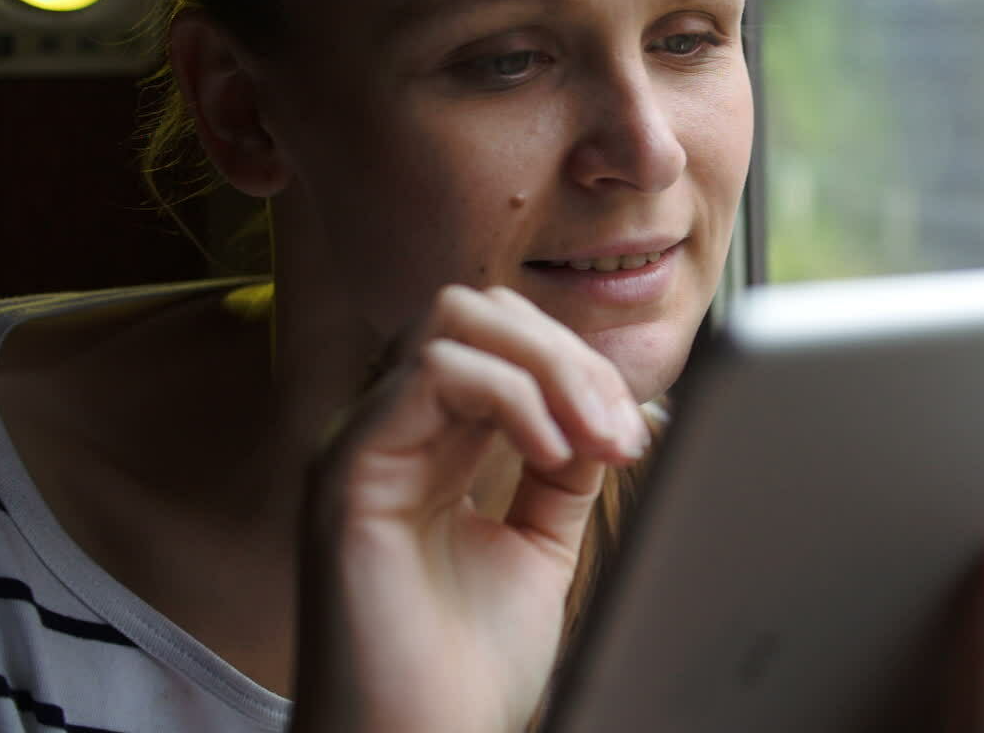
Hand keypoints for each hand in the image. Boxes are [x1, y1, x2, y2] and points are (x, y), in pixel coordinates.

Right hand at [286, 284, 649, 732]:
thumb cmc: (463, 672)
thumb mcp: (540, 542)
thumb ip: (564, 467)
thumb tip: (609, 405)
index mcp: (430, 446)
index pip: (501, 340)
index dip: (579, 367)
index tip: (635, 438)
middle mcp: (388, 433)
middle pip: (478, 311)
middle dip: (568, 355)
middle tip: (620, 434)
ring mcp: (361, 445)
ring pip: (454, 321)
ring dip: (548, 367)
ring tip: (592, 442)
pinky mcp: (348, 471)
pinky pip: (431, 371)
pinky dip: (511, 396)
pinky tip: (554, 456)